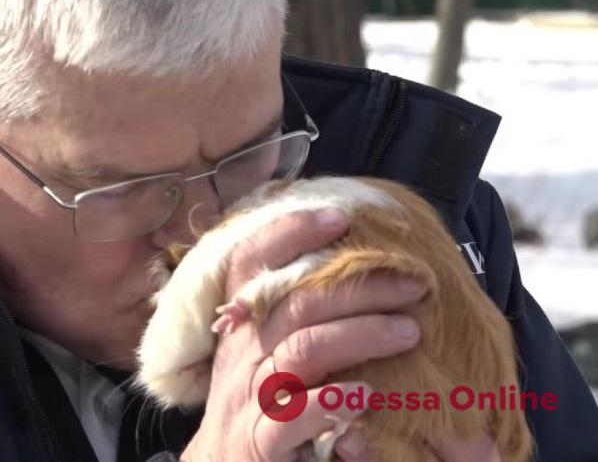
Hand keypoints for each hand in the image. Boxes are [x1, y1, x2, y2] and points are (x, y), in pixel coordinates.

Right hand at [180, 208, 426, 460]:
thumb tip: (354, 269)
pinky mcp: (259, 441)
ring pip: (300, 351)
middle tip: (415, 282)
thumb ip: (293, 315)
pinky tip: (367, 395)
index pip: (250, 262)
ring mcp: (248, 397)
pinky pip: (290, 416)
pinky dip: (330, 402)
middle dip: (358, 286)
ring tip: (410, 331)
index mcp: (242, 324)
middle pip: (295, 303)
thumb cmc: (257, 401)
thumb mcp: (261, 351)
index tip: (339, 216)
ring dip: (359, 335)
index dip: (289, 232)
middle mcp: (241, 353)